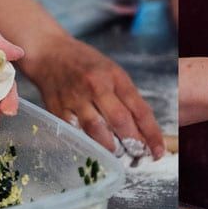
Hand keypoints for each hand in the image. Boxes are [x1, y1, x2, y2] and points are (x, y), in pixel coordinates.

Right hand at [21, 35, 164, 158]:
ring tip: (115, 154)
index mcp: (115, 76)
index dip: (151, 133)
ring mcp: (76, 98)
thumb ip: (127, 98)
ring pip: (95, 129)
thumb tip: (142, 129)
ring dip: (109, 147)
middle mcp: (96, 86)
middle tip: (137, 156)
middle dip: (132, 143)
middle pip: (119, 119)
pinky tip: (91, 150)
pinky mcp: (58, 109)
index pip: (139, 108)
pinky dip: (85, 143)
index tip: (157, 151)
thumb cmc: (86, 63)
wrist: (50, 52)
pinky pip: (74, 131)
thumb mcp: (113, 72)